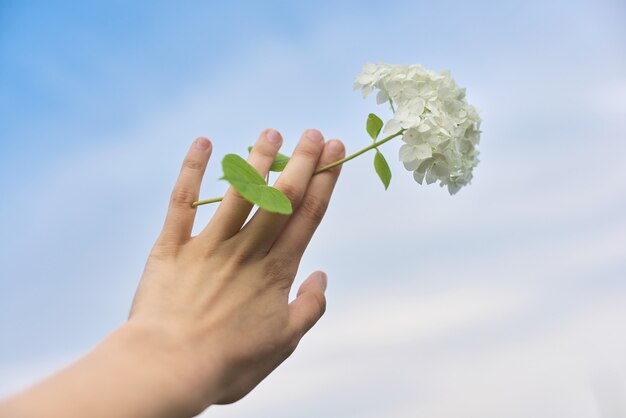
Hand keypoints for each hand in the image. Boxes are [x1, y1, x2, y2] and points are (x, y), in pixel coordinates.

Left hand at [127, 128, 344, 412]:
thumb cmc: (228, 363)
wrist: (168, 368)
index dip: (325, 181)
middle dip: (301, 162)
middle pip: (280, 197)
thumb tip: (322, 276)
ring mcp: (208, 245)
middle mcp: (246, 251)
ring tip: (271, 131)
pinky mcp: (172, 247)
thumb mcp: (283, 345)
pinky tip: (202, 143)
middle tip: (314, 133)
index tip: (336, 153)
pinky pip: (182, 203)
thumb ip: (309, 309)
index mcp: (275, 271)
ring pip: (238, 193)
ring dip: (256, 159)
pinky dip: (192, 171)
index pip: (307, 216)